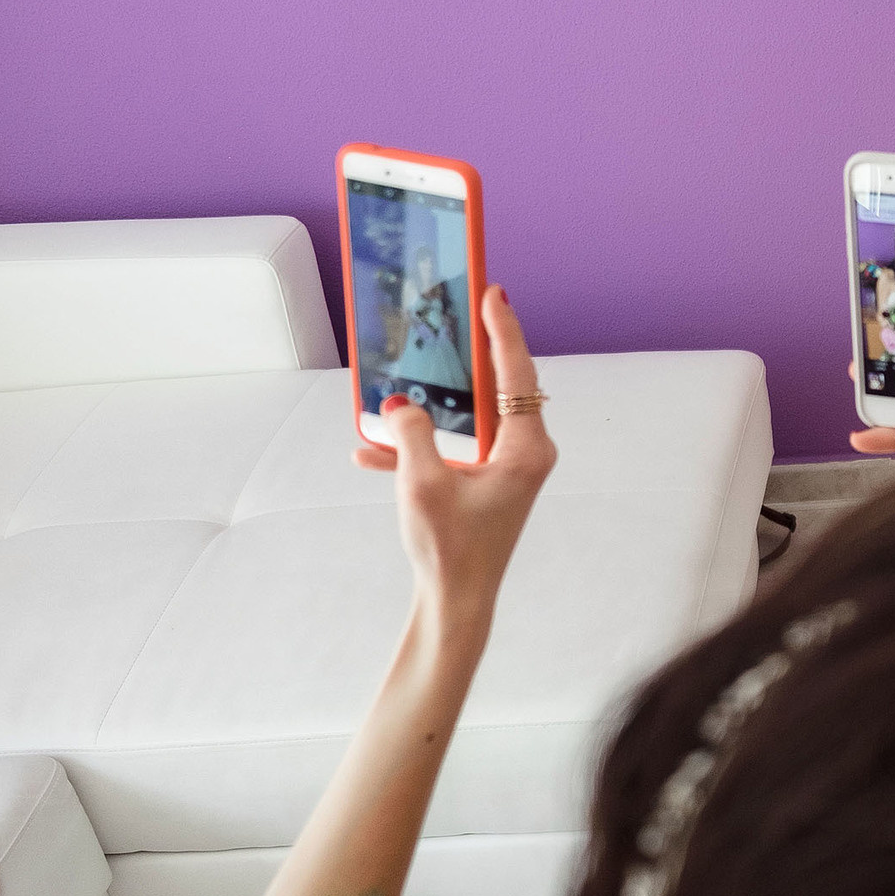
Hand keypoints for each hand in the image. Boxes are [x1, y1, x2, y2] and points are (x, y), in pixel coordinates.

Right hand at [352, 285, 556, 623]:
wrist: (456, 602)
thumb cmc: (450, 548)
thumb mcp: (423, 485)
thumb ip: (412, 436)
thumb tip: (400, 405)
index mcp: (527, 448)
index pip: (515, 374)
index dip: (502, 330)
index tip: (493, 292)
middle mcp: (524, 453)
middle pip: (497, 388)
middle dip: (471, 353)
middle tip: (459, 310)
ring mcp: (505, 468)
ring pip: (468, 418)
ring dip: (431, 405)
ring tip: (403, 375)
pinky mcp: (483, 484)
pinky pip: (450, 451)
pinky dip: (414, 449)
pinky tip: (368, 452)